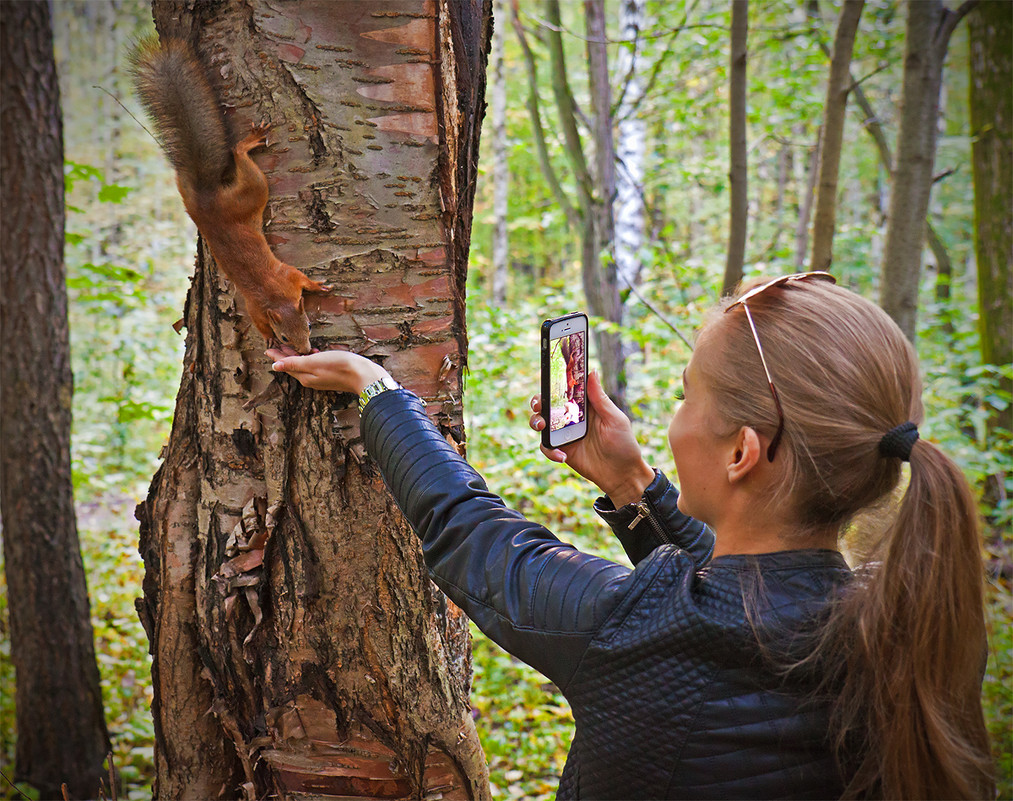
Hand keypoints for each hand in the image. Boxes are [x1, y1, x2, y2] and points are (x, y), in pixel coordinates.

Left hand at [267, 347, 389, 393]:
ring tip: (291, 347)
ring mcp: (320, 378)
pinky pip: (314, 366)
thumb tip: (274, 367)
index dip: (276, 356)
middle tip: (277, 345)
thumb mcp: (314, 362)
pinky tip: (313, 352)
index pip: (285, 365)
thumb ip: (294, 364)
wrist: (363, 376)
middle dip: (284, 356)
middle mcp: (310, 379)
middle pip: (293, 365)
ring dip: (296, 356)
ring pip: (303, 365)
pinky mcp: (329, 374)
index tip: (268, 348)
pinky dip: (309, 358)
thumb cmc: (339, 366)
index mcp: (304, 376)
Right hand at [529, 370, 654, 507]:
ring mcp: (565, 434)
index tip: (547, 378)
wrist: (622, 474)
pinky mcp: (562, 449)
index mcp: (585, 405)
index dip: (553, 383)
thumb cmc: (623, 444)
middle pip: (547, 404)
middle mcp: (572, 417)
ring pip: (541, 423)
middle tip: (539, 406)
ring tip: (541, 427)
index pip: (565, 389)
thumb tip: (591, 371)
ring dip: (536, 421)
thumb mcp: (614, 419)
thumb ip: (600, 398)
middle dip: (537, 402)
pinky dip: (550, 450)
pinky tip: (562, 456)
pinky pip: (546, 446)